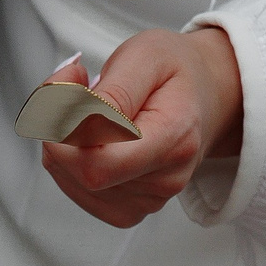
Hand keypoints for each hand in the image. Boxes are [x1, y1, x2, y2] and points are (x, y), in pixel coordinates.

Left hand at [41, 29, 242, 227]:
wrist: (206, 95)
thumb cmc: (175, 72)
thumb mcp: (146, 56)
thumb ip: (113, 92)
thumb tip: (78, 125)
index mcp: (173, 140)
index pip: (97, 162)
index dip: (65, 128)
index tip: (74, 83)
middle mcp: (164, 180)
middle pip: (79, 173)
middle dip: (59, 129)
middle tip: (77, 88)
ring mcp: (148, 201)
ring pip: (70, 179)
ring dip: (64, 140)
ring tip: (92, 109)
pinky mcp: (129, 209)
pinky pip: (75, 189)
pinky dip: (69, 159)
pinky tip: (91, 136)